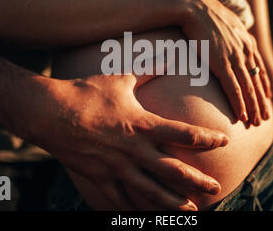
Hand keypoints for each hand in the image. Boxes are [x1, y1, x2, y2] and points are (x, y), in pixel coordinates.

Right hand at [34, 73, 228, 210]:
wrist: (50, 112)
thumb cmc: (86, 92)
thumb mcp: (120, 79)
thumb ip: (148, 70)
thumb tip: (170, 57)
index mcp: (142, 124)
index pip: (183, 134)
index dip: (207, 139)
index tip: (223, 141)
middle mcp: (133, 150)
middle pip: (173, 170)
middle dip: (197, 181)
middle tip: (215, 188)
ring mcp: (116, 168)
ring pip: (150, 192)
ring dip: (173, 203)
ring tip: (191, 211)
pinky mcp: (99, 178)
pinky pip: (120, 200)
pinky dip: (134, 209)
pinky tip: (146, 216)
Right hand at [177, 0, 271, 125]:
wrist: (194, 6)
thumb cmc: (204, 13)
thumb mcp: (224, 22)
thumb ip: (230, 34)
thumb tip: (227, 37)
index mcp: (247, 41)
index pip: (260, 68)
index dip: (264, 85)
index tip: (267, 97)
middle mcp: (245, 51)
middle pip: (257, 82)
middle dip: (262, 102)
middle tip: (265, 118)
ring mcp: (235, 58)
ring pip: (249, 89)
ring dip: (253, 108)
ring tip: (256, 123)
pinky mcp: (222, 64)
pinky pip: (234, 89)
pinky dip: (240, 104)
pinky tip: (242, 116)